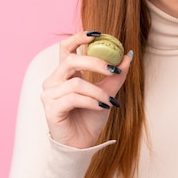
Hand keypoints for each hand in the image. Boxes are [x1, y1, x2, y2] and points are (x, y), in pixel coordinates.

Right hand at [41, 31, 132, 148]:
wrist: (82, 143)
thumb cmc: (91, 117)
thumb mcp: (107, 93)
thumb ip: (116, 75)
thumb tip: (128, 55)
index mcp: (66, 73)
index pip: (66, 47)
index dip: (79, 37)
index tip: (97, 34)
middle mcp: (54, 80)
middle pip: (71, 61)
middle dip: (95, 63)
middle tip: (114, 69)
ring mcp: (50, 94)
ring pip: (76, 83)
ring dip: (97, 91)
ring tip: (109, 101)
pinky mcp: (51, 108)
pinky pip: (73, 98)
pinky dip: (91, 101)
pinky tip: (101, 107)